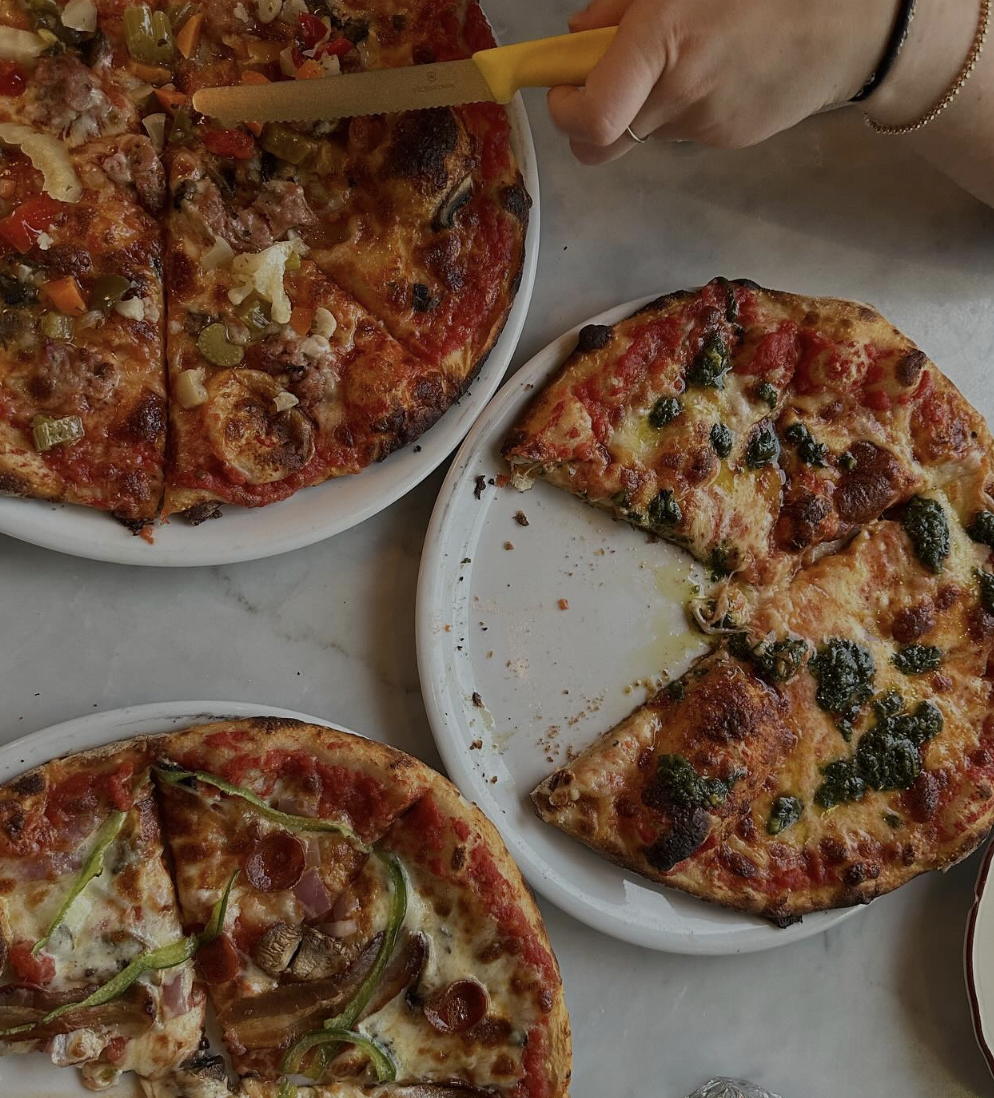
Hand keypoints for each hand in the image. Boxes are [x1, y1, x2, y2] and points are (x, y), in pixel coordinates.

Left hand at [547, 0, 899, 162]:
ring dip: (642, 102)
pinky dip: (683, 104)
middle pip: (602, 141)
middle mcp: (681, 95)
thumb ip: (623, 6)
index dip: (564, 112)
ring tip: (686, 54)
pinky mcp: (730, 140)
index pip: (589, 119)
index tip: (563, 88)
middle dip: (590, 117)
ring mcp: (706, 126)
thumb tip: (580, 34)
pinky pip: (683, 128)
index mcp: (665, 41)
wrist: (861, 20)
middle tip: (602, 81)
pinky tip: (719, 68)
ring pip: (642, 132)